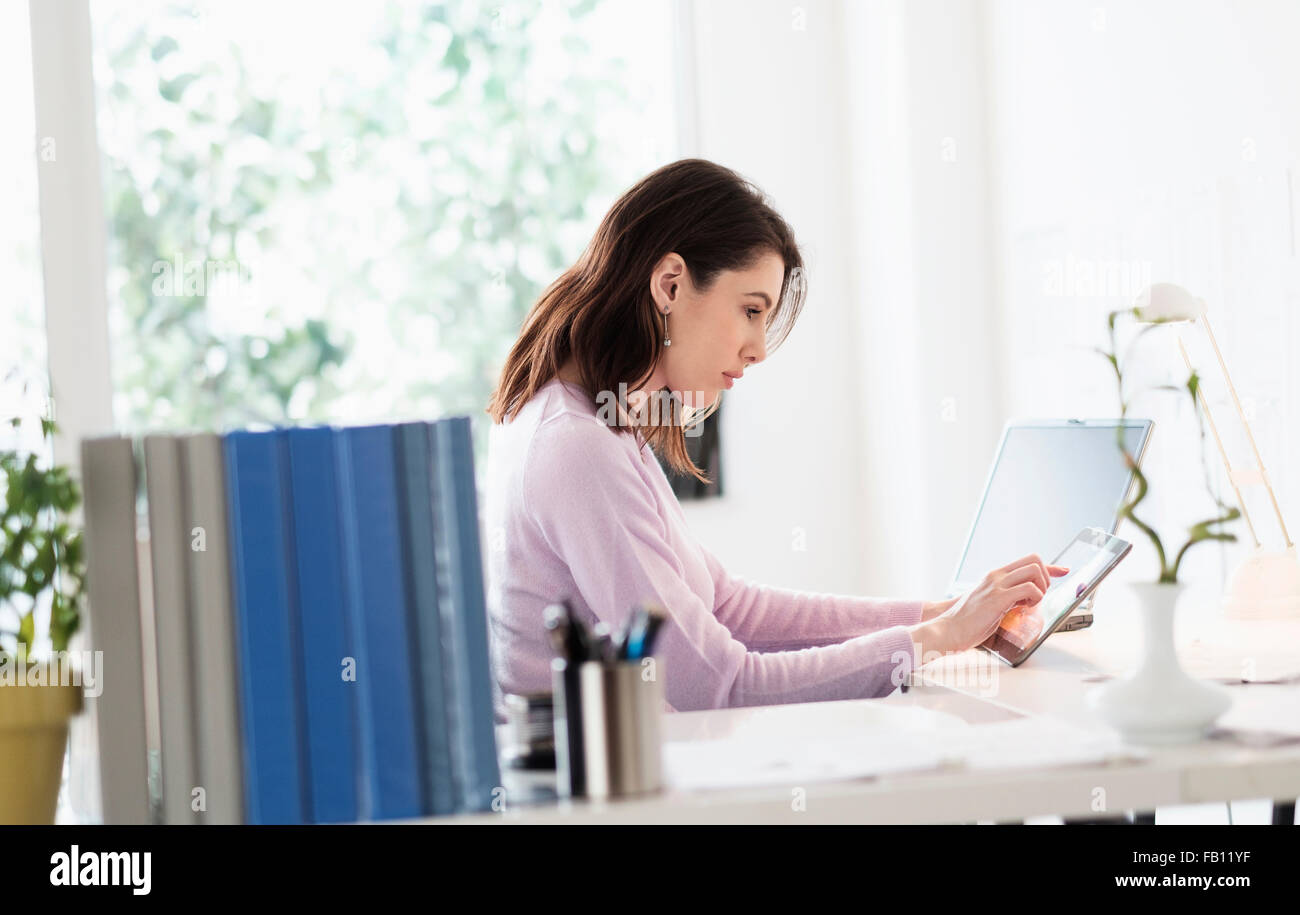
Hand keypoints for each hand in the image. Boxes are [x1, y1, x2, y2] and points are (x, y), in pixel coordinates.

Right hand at [909, 553, 1068, 656]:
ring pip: (1034, 571)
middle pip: (1034, 560)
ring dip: (1041, 588)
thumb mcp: (989, 603)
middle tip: (1039, 597)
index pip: (1028, 561)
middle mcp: (996, 575)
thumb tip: (1024, 602)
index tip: (1064, 570)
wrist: (949, 629)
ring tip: (1030, 603)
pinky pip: (1030, 590)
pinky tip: (1024, 608)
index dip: (1050, 567)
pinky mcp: (999, 597)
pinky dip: (1035, 598)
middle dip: (1046, 577)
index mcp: (995, 576)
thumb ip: (1006, 598)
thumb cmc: (967, 621)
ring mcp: (997, 584)